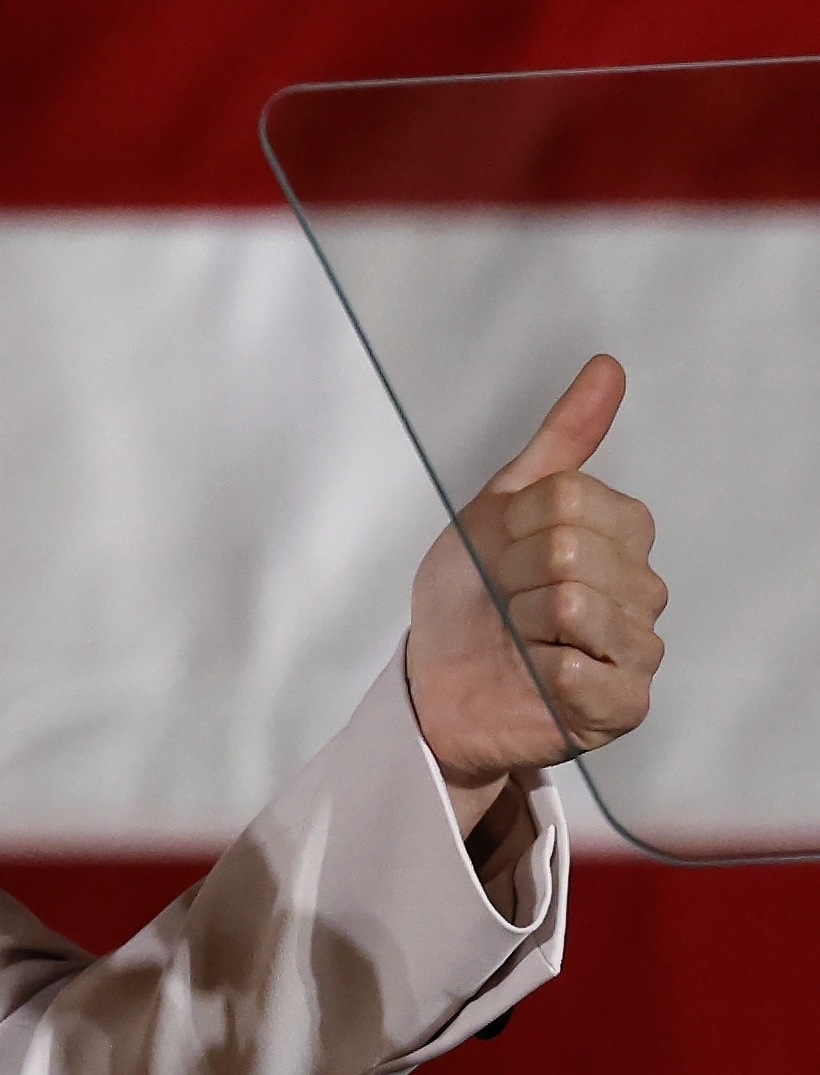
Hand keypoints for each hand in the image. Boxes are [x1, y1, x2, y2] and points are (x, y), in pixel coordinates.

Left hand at [405, 354, 666, 826]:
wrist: (434, 681)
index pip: (571, 499)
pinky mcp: (622, 705)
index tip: (499, 552)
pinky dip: (539, 670)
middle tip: (504, 599)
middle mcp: (641, 590)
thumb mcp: (499, 508)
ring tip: (518, 637)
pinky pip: (582, 671)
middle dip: (512, 575)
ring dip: (521, 622)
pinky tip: (534, 675)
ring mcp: (637, 649)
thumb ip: (561, 441)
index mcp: (620, 536)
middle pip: (569, 549)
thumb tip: (606, 370)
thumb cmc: (470, 599)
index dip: (513, 526)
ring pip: (575, 605)